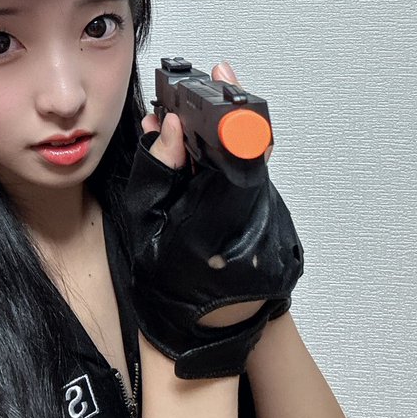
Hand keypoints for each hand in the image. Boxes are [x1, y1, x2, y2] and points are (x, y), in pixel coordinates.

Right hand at [125, 58, 303, 378]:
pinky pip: (250, 174)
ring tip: (199, 111)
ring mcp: (269, 218)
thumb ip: (157, 173)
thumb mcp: (147, 227)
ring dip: (228, 131)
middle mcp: (258, 214)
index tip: (219, 81)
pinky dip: (230, 154)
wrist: (203, 336)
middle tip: (209, 81)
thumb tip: (168, 127)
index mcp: (226, 215)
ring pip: (253, 158)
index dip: (231, 110)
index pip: (239, 149)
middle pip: (251, 145)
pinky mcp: (269, 220)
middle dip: (228, 109)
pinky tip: (207, 146)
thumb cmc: (170, 289)